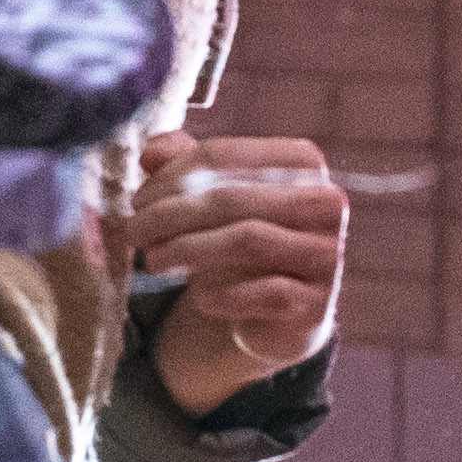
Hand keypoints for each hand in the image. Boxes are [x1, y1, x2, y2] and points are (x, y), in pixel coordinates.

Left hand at [130, 131, 346, 414]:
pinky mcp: (316, 302)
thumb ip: (181, 164)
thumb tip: (153, 150)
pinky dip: (221, 293)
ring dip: (187, 250)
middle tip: (134, 231)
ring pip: (246, 241)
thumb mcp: (212, 196)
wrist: (276, 311)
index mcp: (303, 163)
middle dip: (172, 215)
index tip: (138, 200)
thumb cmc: (241, 238)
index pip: (227, 155)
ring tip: (153, 260)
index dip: (172, 176)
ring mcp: (327, 253)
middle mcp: (326, 202)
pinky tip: (199, 295)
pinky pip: (260, 292)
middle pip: (232, 198)